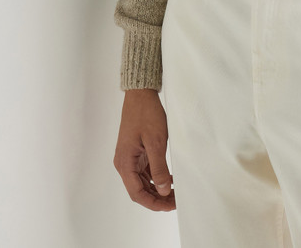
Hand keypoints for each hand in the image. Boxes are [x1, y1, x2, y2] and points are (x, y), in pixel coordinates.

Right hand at [113, 88, 175, 211]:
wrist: (141, 94)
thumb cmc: (146, 114)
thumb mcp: (156, 142)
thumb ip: (160, 168)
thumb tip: (164, 190)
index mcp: (125, 163)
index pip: (137, 193)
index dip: (153, 203)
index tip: (169, 206)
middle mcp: (124, 163)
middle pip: (140, 190)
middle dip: (157, 198)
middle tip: (176, 201)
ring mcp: (130, 158)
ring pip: (143, 182)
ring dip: (158, 189)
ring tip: (175, 192)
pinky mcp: (136, 153)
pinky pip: (145, 172)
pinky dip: (157, 178)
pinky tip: (170, 179)